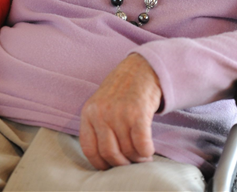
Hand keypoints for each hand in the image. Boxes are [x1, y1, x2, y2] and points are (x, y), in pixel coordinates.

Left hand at [79, 53, 161, 169]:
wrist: (140, 69)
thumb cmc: (120, 91)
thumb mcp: (99, 105)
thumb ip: (97, 127)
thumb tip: (104, 159)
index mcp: (88, 113)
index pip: (89, 149)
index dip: (100, 164)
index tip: (110, 167)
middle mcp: (101, 113)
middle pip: (109, 154)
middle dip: (122, 164)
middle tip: (130, 163)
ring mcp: (119, 113)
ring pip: (128, 151)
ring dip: (137, 158)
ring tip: (142, 155)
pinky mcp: (138, 113)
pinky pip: (142, 145)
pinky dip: (146, 152)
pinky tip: (149, 150)